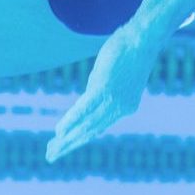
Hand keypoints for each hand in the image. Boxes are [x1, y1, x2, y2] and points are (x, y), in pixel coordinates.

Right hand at [47, 25, 154, 161]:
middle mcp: (121, 108)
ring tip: (52, 150)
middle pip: (90, 131)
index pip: (99, 127)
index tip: (66, 145)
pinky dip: (70, 121)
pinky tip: (59, 131)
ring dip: (67, 139)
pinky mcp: (104, 89)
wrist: (143, 38)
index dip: (81, 137)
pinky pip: (83, 110)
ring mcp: (113, 100)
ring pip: (86, 125)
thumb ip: (101, 88)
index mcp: (126, 106)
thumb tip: (89, 97)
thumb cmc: (130, 50)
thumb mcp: (114, 74)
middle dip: (69, 145)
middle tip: (52, 156)